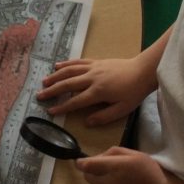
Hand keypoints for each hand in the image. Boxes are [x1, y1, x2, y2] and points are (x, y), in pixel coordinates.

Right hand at [37, 56, 154, 124]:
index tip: (50, 111)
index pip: (75, 101)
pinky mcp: (96, 61)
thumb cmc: (134, 92)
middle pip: (68, 84)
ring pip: (70, 71)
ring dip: (56, 76)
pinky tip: (58, 65)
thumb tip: (86, 122)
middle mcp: (92, 78)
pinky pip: (78, 61)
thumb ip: (104, 116)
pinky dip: (67, 63)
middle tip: (39, 96)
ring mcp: (93, 68)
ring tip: (44, 82)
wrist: (143, 70)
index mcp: (98, 92)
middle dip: (52, 91)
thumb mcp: (122, 109)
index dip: (62, 107)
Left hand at [76, 147, 170, 183]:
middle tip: (105, 167)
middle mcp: (109, 183)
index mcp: (114, 168)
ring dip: (102, 181)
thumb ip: (114, 152)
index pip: (88, 166)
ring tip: (119, 179)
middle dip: (91, 171)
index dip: (81, 162)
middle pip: (88, 176)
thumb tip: (98, 157)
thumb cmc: (150, 172)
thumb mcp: (135, 154)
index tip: (79, 161)